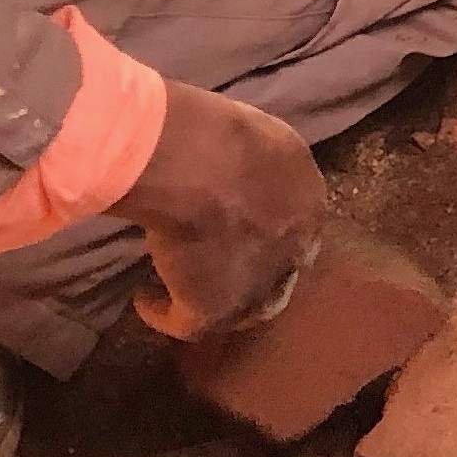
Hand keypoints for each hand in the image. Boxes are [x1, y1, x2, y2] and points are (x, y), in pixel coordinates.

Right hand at [111, 81, 328, 339]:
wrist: (197, 162)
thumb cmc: (223, 133)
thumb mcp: (259, 136)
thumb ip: (259, 162)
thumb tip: (239, 168)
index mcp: (310, 200)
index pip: (298, 228)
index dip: (273, 233)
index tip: (245, 229)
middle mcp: (294, 247)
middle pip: (278, 273)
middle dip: (255, 273)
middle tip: (220, 269)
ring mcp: (256, 285)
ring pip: (239, 306)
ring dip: (214, 299)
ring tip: (183, 290)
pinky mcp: (215, 309)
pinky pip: (187, 324)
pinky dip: (165, 315)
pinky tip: (145, 302)